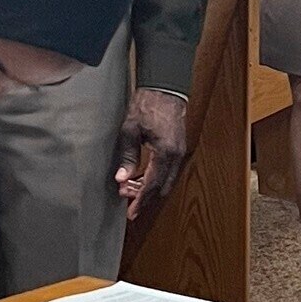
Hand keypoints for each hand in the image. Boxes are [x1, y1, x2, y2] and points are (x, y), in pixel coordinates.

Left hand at [113, 88, 188, 219]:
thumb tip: (121, 178)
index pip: (152, 184)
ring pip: (165, 180)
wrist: (165, 89)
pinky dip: (154, 177)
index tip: (131, 213)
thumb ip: (127, 156)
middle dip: (144, 196)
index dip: (141, 200)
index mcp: (165, 152)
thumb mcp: (130, 129)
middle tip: (125, 197)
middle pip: (161, 187)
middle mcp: (176, 156)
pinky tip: (139, 176)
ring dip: (148, 187)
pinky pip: (167, 171)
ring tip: (128, 186)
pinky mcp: (177, 149)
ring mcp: (179, 152)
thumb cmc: (147, 105)